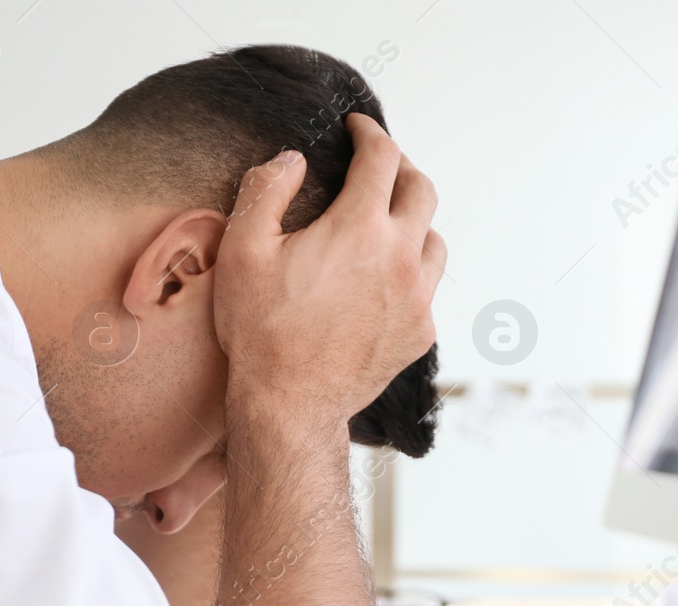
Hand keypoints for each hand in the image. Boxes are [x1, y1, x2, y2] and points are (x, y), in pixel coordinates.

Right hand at [213, 114, 444, 428]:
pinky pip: (428, 289)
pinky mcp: (420, 333)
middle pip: (422, 190)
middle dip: (400, 168)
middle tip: (378, 166)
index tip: (357, 129)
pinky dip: (411, 272)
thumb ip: (266, 191)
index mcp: (360, 229)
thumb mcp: (243, 251)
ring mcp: (418, 299)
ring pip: (434, 240)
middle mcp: (402, 258)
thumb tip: (292, 160)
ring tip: (387, 224)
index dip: (369, 132)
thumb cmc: (261, 331)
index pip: (382, 157)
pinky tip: (384, 280)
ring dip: (413, 222)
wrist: (290, 405)